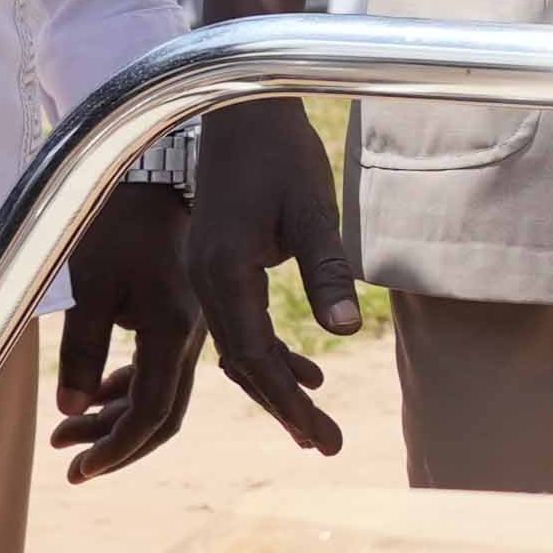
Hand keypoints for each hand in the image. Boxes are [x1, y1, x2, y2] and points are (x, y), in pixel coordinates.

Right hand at [56, 100, 358, 476]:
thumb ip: (326, 271)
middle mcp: (205, 280)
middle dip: (283, 406)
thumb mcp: (314, 211)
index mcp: (222, 273)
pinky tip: (288, 375)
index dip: (288, 400)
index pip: (255, 357)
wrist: (241, 105)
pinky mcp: (214, 262)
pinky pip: (234, 324)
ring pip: (236, 347)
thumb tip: (347, 332)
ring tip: (310, 424)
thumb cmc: (281, 152)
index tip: (318, 438)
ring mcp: (205, 272)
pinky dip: (259, 356)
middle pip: (242, 362)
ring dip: (272, 385)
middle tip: (324, 446)